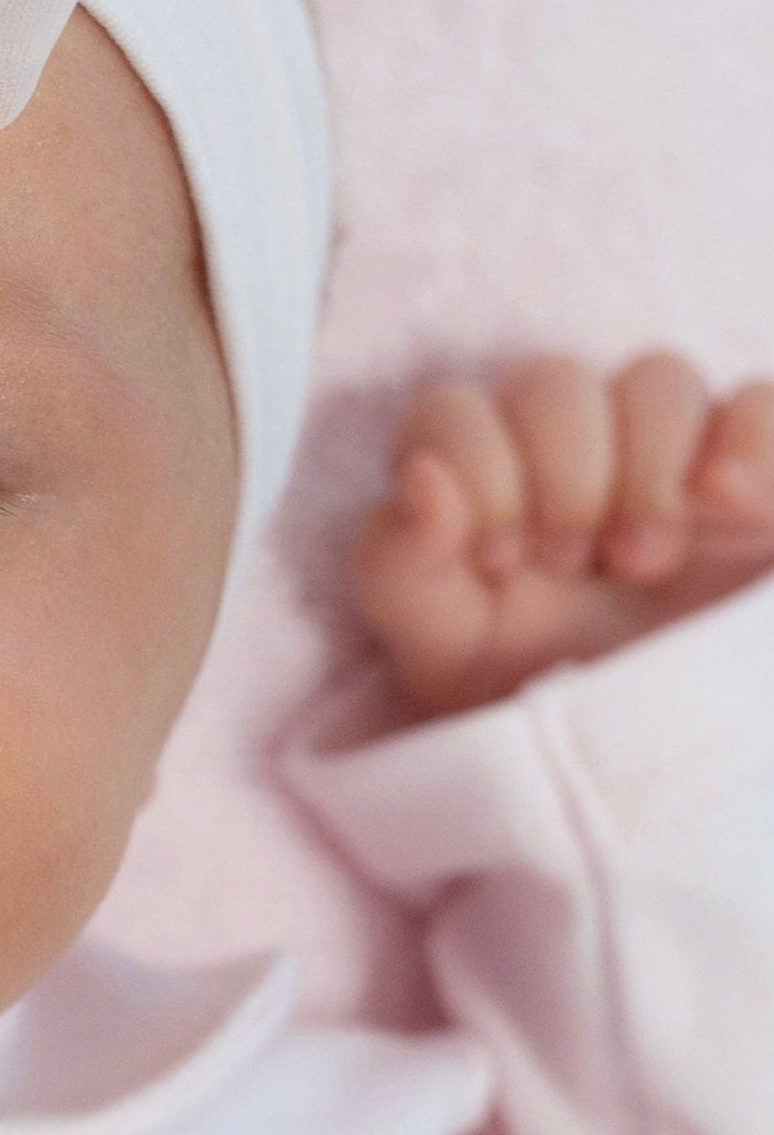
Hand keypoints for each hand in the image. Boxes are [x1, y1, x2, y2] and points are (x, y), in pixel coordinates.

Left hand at [353, 353, 773, 713]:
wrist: (635, 756)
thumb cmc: (525, 685)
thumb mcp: (439, 644)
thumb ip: (398, 562)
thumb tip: (423, 478)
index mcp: (481, 469)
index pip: (456, 409)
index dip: (476, 471)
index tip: (500, 558)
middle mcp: (572, 445)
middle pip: (555, 383)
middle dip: (560, 477)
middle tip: (572, 562)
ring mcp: (670, 455)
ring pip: (659, 378)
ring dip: (647, 464)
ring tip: (645, 560)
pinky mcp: (755, 485)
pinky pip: (759, 404)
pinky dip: (750, 440)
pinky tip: (729, 506)